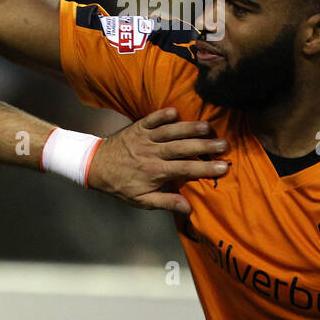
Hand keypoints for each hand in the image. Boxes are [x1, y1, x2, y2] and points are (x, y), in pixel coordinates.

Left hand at [87, 108, 228, 214]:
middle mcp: (152, 154)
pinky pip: (151, 119)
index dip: (205, 168)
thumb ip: (166, 202)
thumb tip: (189, 208)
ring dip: (189, 128)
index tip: (224, 167)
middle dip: (205, 146)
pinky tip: (176, 111)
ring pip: (170, 132)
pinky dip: (162, 114)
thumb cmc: (120, 185)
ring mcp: (144, 139)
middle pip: (182, 148)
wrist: (94, 166)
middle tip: (225, 145)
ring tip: (208, 127)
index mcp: (155, 172)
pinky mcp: (137, 128)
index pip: (185, 169)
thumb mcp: (141, 200)